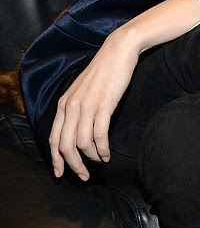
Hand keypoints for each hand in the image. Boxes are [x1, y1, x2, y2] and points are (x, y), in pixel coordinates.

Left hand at [48, 29, 139, 179]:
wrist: (119, 50)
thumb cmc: (105, 70)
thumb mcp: (83, 90)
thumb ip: (77, 108)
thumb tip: (79, 131)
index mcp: (64, 104)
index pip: (54, 139)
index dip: (56, 160)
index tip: (61, 173)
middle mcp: (71, 106)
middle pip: (65, 146)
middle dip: (74, 165)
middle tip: (84, 176)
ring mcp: (87, 105)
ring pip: (82, 143)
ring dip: (92, 157)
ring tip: (101, 161)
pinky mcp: (104, 104)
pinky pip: (99, 134)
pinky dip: (103, 148)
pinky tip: (107, 153)